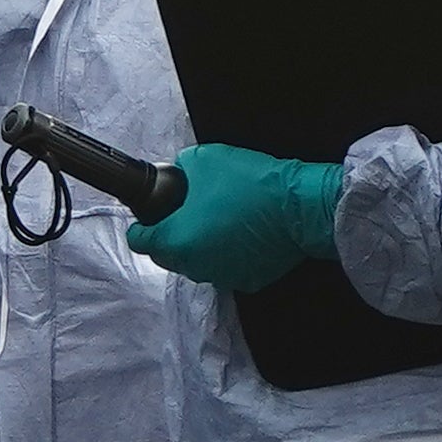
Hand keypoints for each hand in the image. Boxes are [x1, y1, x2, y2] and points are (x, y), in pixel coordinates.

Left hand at [132, 145, 348, 293]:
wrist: (301, 205)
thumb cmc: (249, 182)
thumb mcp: (203, 159)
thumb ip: (178, 171)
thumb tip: (175, 176)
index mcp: (175, 241)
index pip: (139, 240)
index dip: (142, 224)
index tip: (151, 213)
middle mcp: (193, 267)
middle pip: (167, 255)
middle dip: (170, 235)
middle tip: (185, 212)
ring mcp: (221, 278)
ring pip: (196, 263)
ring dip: (198, 246)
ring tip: (216, 220)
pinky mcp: (248, 281)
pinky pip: (226, 268)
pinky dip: (227, 254)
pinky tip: (241, 234)